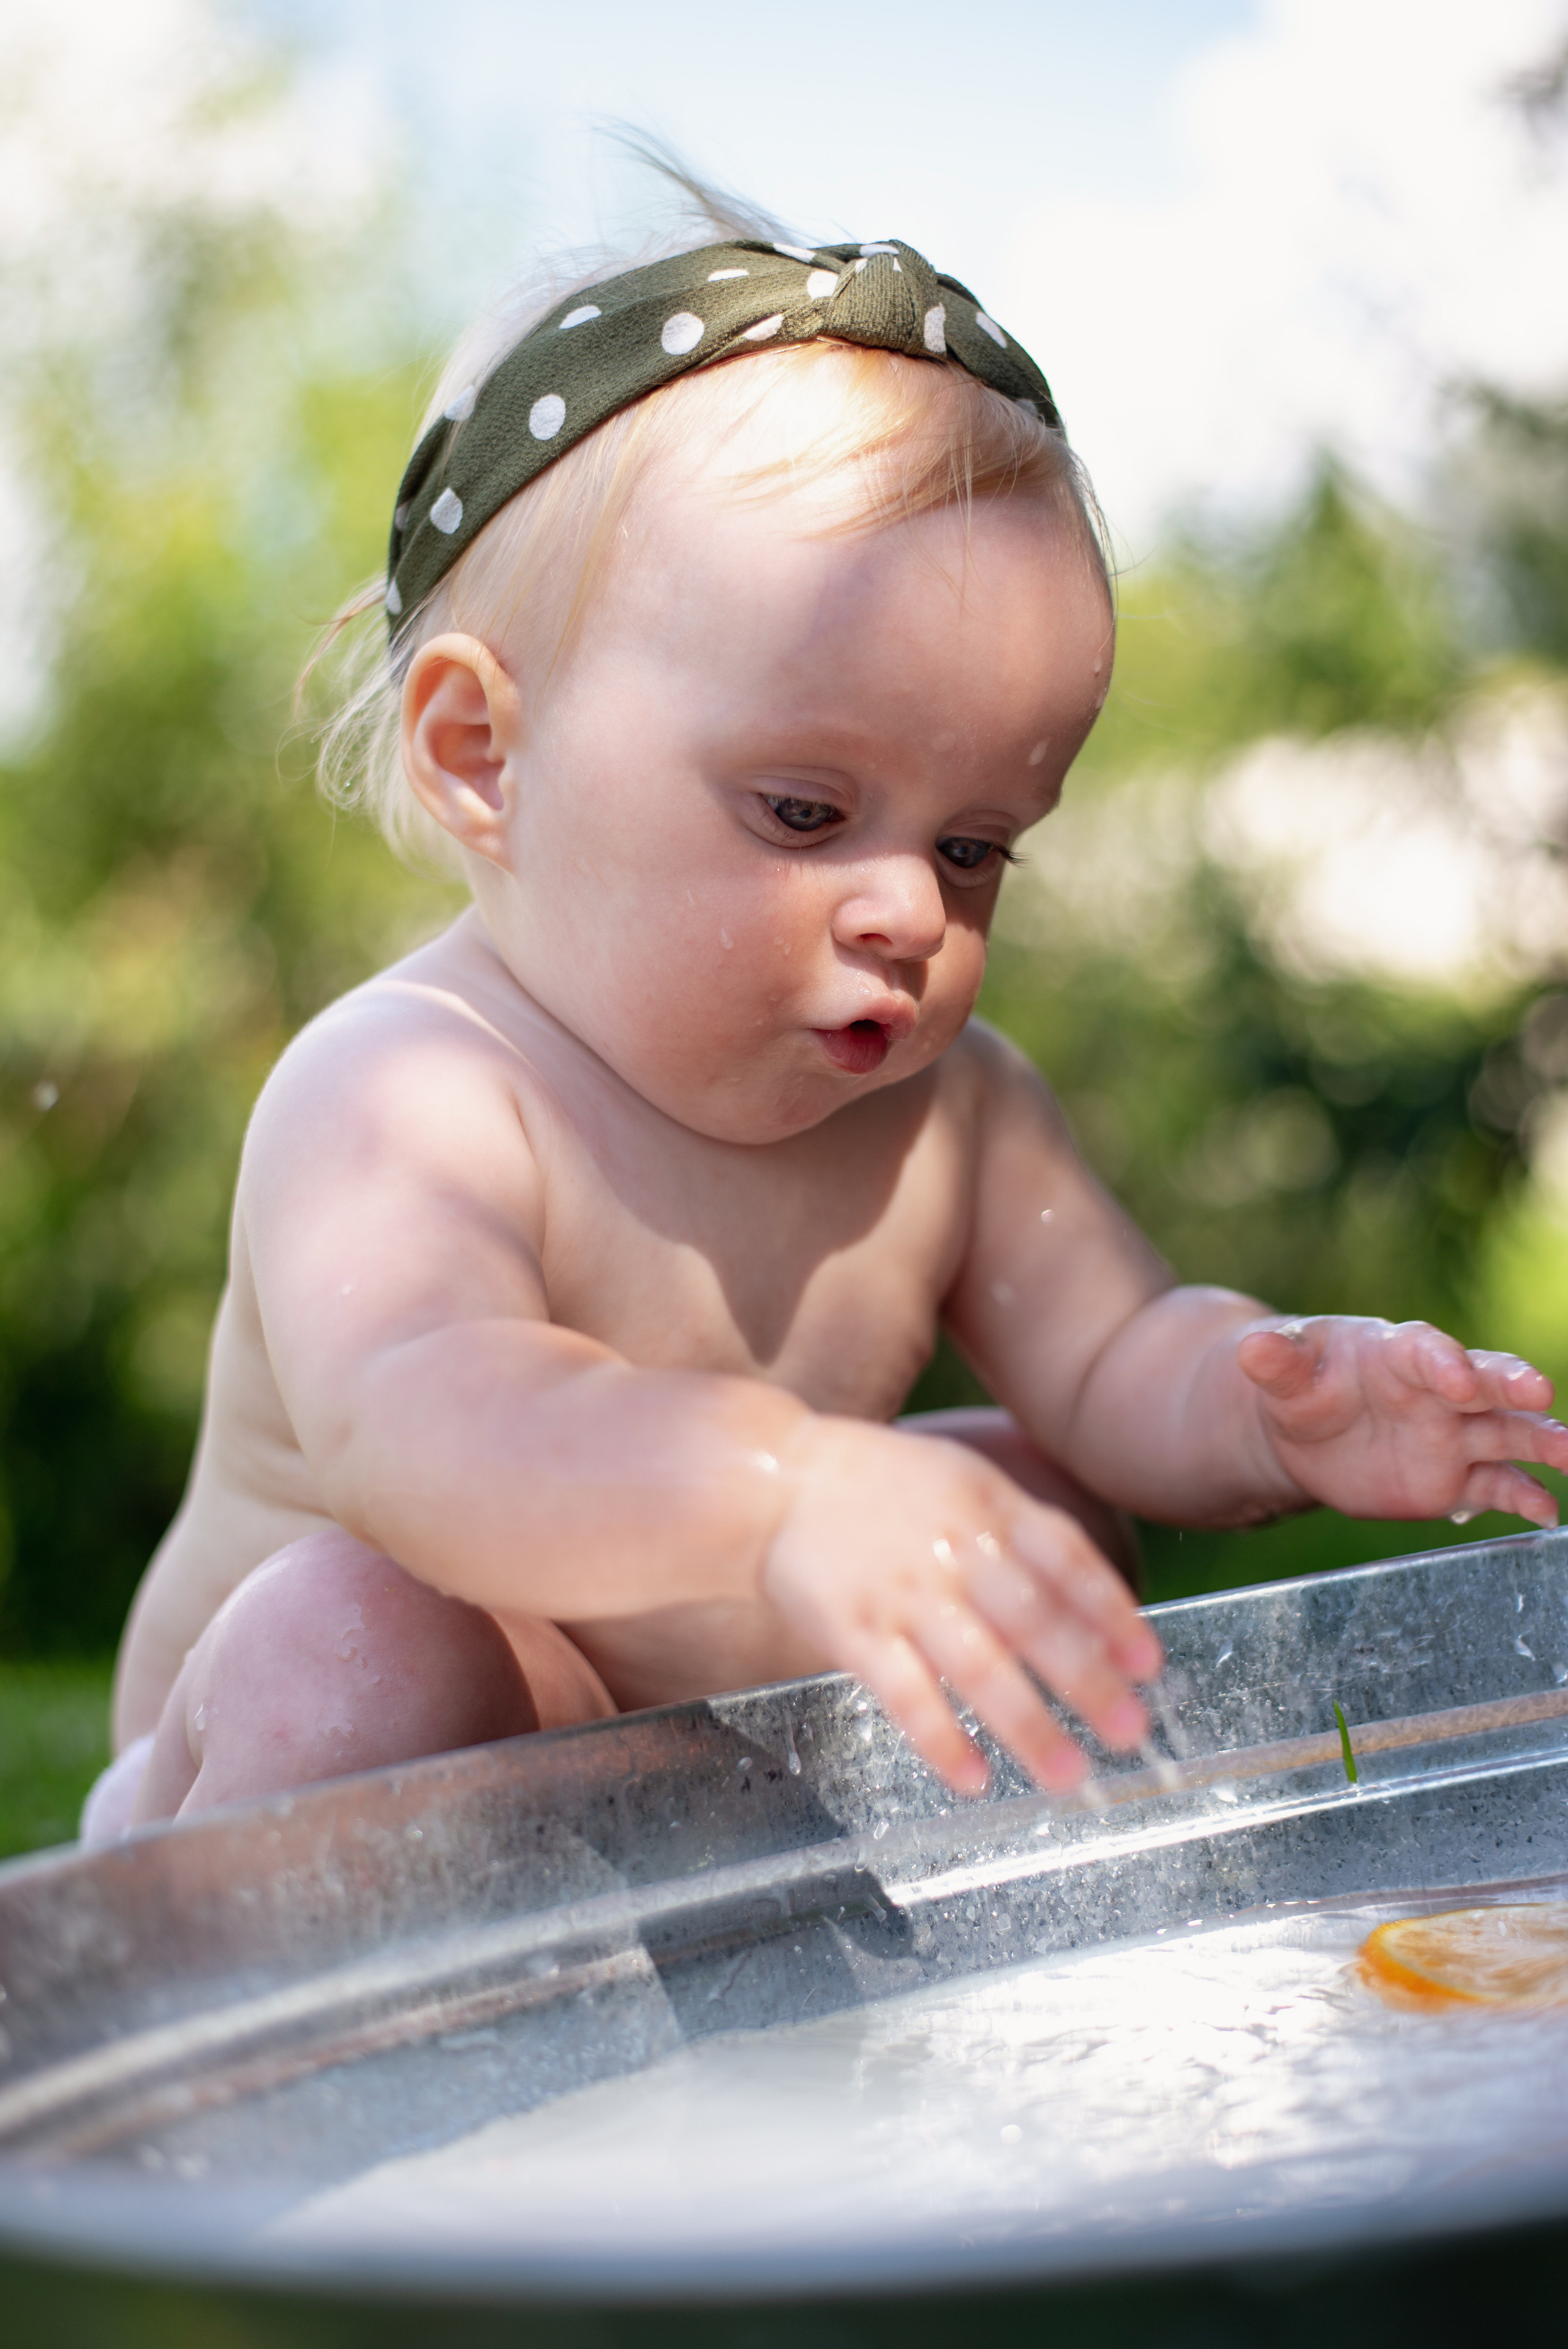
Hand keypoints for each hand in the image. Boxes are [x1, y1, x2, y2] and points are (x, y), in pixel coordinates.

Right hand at [762, 1418, 1161, 1795]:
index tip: (1149, 1667)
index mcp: (988, 1506)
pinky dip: (942, 1739)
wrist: (774, 1478)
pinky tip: (975, 1779)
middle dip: (1088, 1680)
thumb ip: (1021, 1532)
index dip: (1113, 1615)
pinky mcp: (853, 1631)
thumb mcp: (961, 1480)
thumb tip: (1093, 1600)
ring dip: (1029, 1724)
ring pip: (979, 1666)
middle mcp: (953, 1549)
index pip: (1068, 1561)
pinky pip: (906, 1694)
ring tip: (1067, 1774)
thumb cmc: (880, 1485)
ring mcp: (904, 1592)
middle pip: (1035, 1620)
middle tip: (1131, 1733)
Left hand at [1237, 1317, 1567, 1524]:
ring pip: (1505, 1433)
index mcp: (1395, 1352)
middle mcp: (1437, 1391)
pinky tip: (1545, 1514)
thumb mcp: (1282, 1371)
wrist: (1305, 1430)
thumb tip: (1253, 1349)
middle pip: (1482, 1382)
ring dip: (1540, 1441)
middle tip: (1538, 1391)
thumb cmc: (1301, 1383)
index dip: (1443, 1360)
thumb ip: (1276, 1362)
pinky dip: (1522, 1498)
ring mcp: (1451, 1435)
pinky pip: (1496, 1487)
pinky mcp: (1454, 1478)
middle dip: (1509, 1384)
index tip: (1457, 1377)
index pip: (1425, 1350)